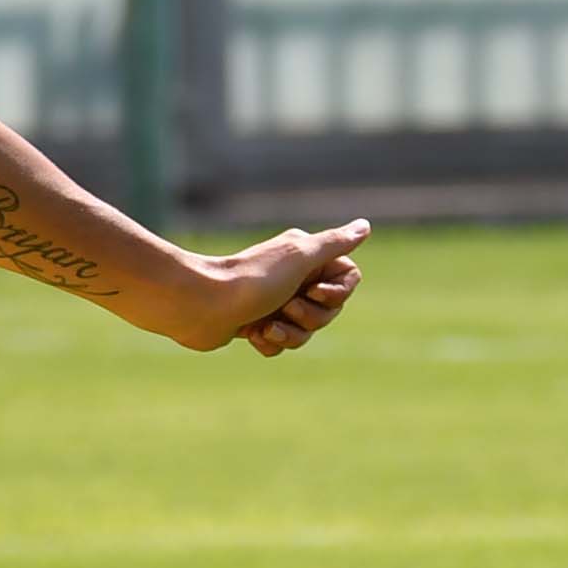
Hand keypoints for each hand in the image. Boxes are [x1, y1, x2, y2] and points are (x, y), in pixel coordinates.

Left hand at [192, 216, 368, 356]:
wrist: (201, 305)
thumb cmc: (253, 279)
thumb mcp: (300, 256)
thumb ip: (334, 243)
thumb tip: (365, 225)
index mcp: (306, 256)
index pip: (348, 278)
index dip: (337, 293)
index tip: (314, 291)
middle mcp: (293, 276)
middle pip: (329, 309)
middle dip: (311, 317)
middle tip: (286, 308)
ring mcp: (275, 301)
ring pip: (307, 330)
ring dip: (290, 334)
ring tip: (267, 326)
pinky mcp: (257, 323)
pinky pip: (282, 342)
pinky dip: (270, 342)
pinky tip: (251, 334)